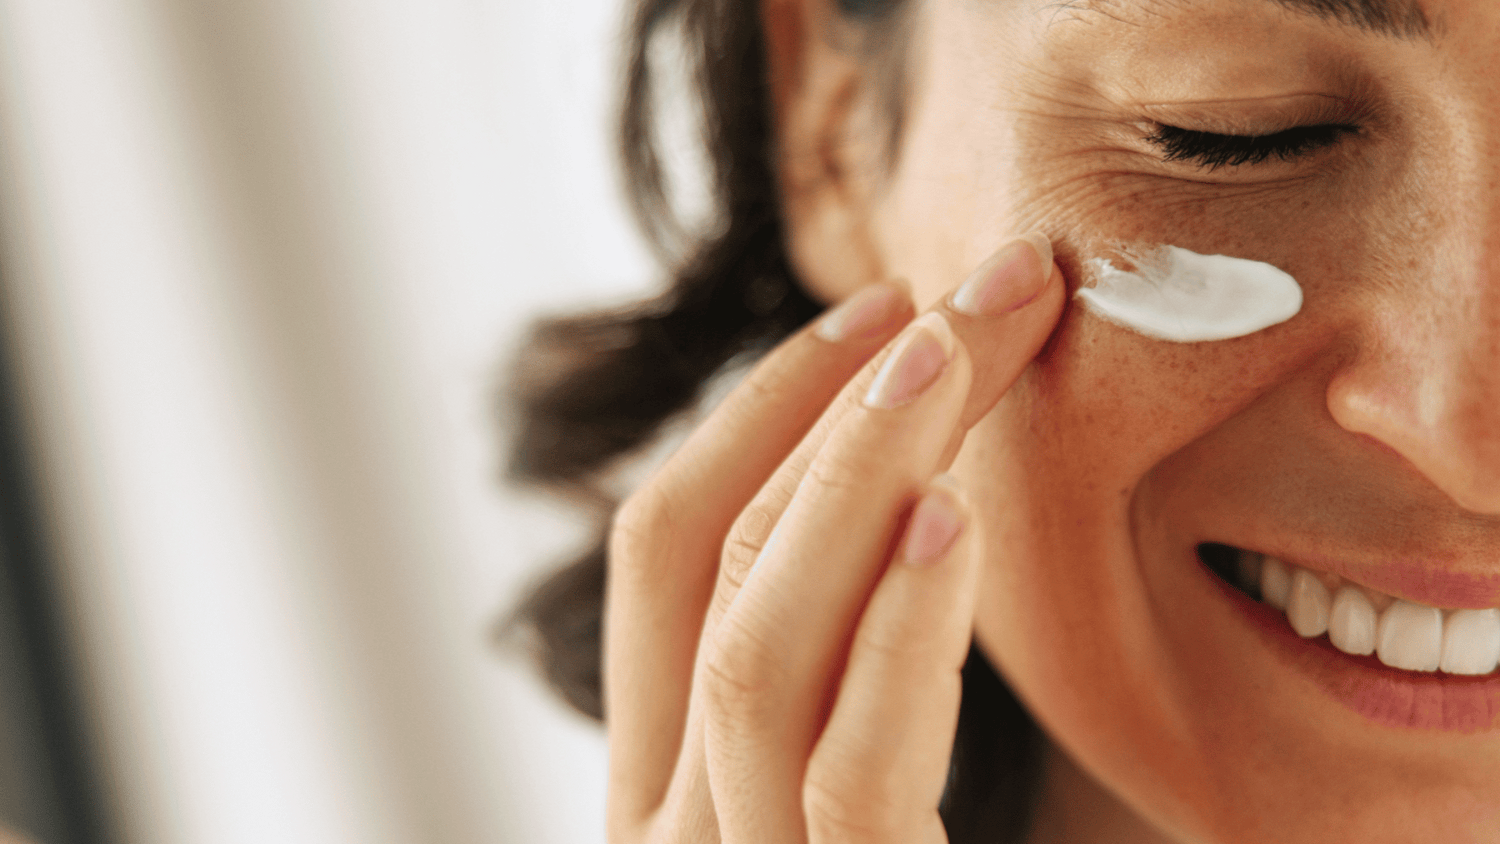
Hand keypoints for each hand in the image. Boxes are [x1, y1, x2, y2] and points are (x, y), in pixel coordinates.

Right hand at [604, 234, 1064, 843]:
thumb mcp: (865, 767)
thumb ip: (851, 664)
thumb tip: (919, 472)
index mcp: (665, 774)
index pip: (670, 551)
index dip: (763, 406)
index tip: (890, 305)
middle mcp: (670, 823)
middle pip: (721, 565)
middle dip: (841, 402)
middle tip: (986, 286)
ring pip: (754, 652)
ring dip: (855, 480)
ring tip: (955, 352)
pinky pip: (849, 774)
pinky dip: (895, 638)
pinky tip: (950, 517)